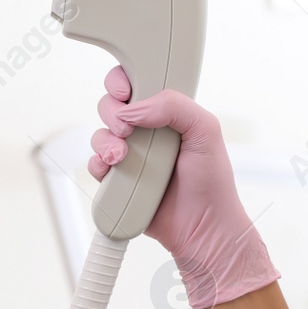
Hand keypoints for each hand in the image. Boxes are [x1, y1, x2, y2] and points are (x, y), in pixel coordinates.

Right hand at [89, 65, 279, 307]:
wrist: (202, 227)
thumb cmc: (212, 181)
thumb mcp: (206, 130)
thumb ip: (174, 106)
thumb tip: (133, 109)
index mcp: (168, 113)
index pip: (137, 83)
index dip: (123, 82)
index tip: (125, 92)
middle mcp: (147, 130)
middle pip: (111, 106)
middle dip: (111, 113)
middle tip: (126, 130)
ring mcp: (132, 155)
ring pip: (100, 134)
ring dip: (104, 142)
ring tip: (121, 157)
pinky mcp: (119, 180)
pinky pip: (95, 164)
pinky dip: (98, 165)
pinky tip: (113, 172)